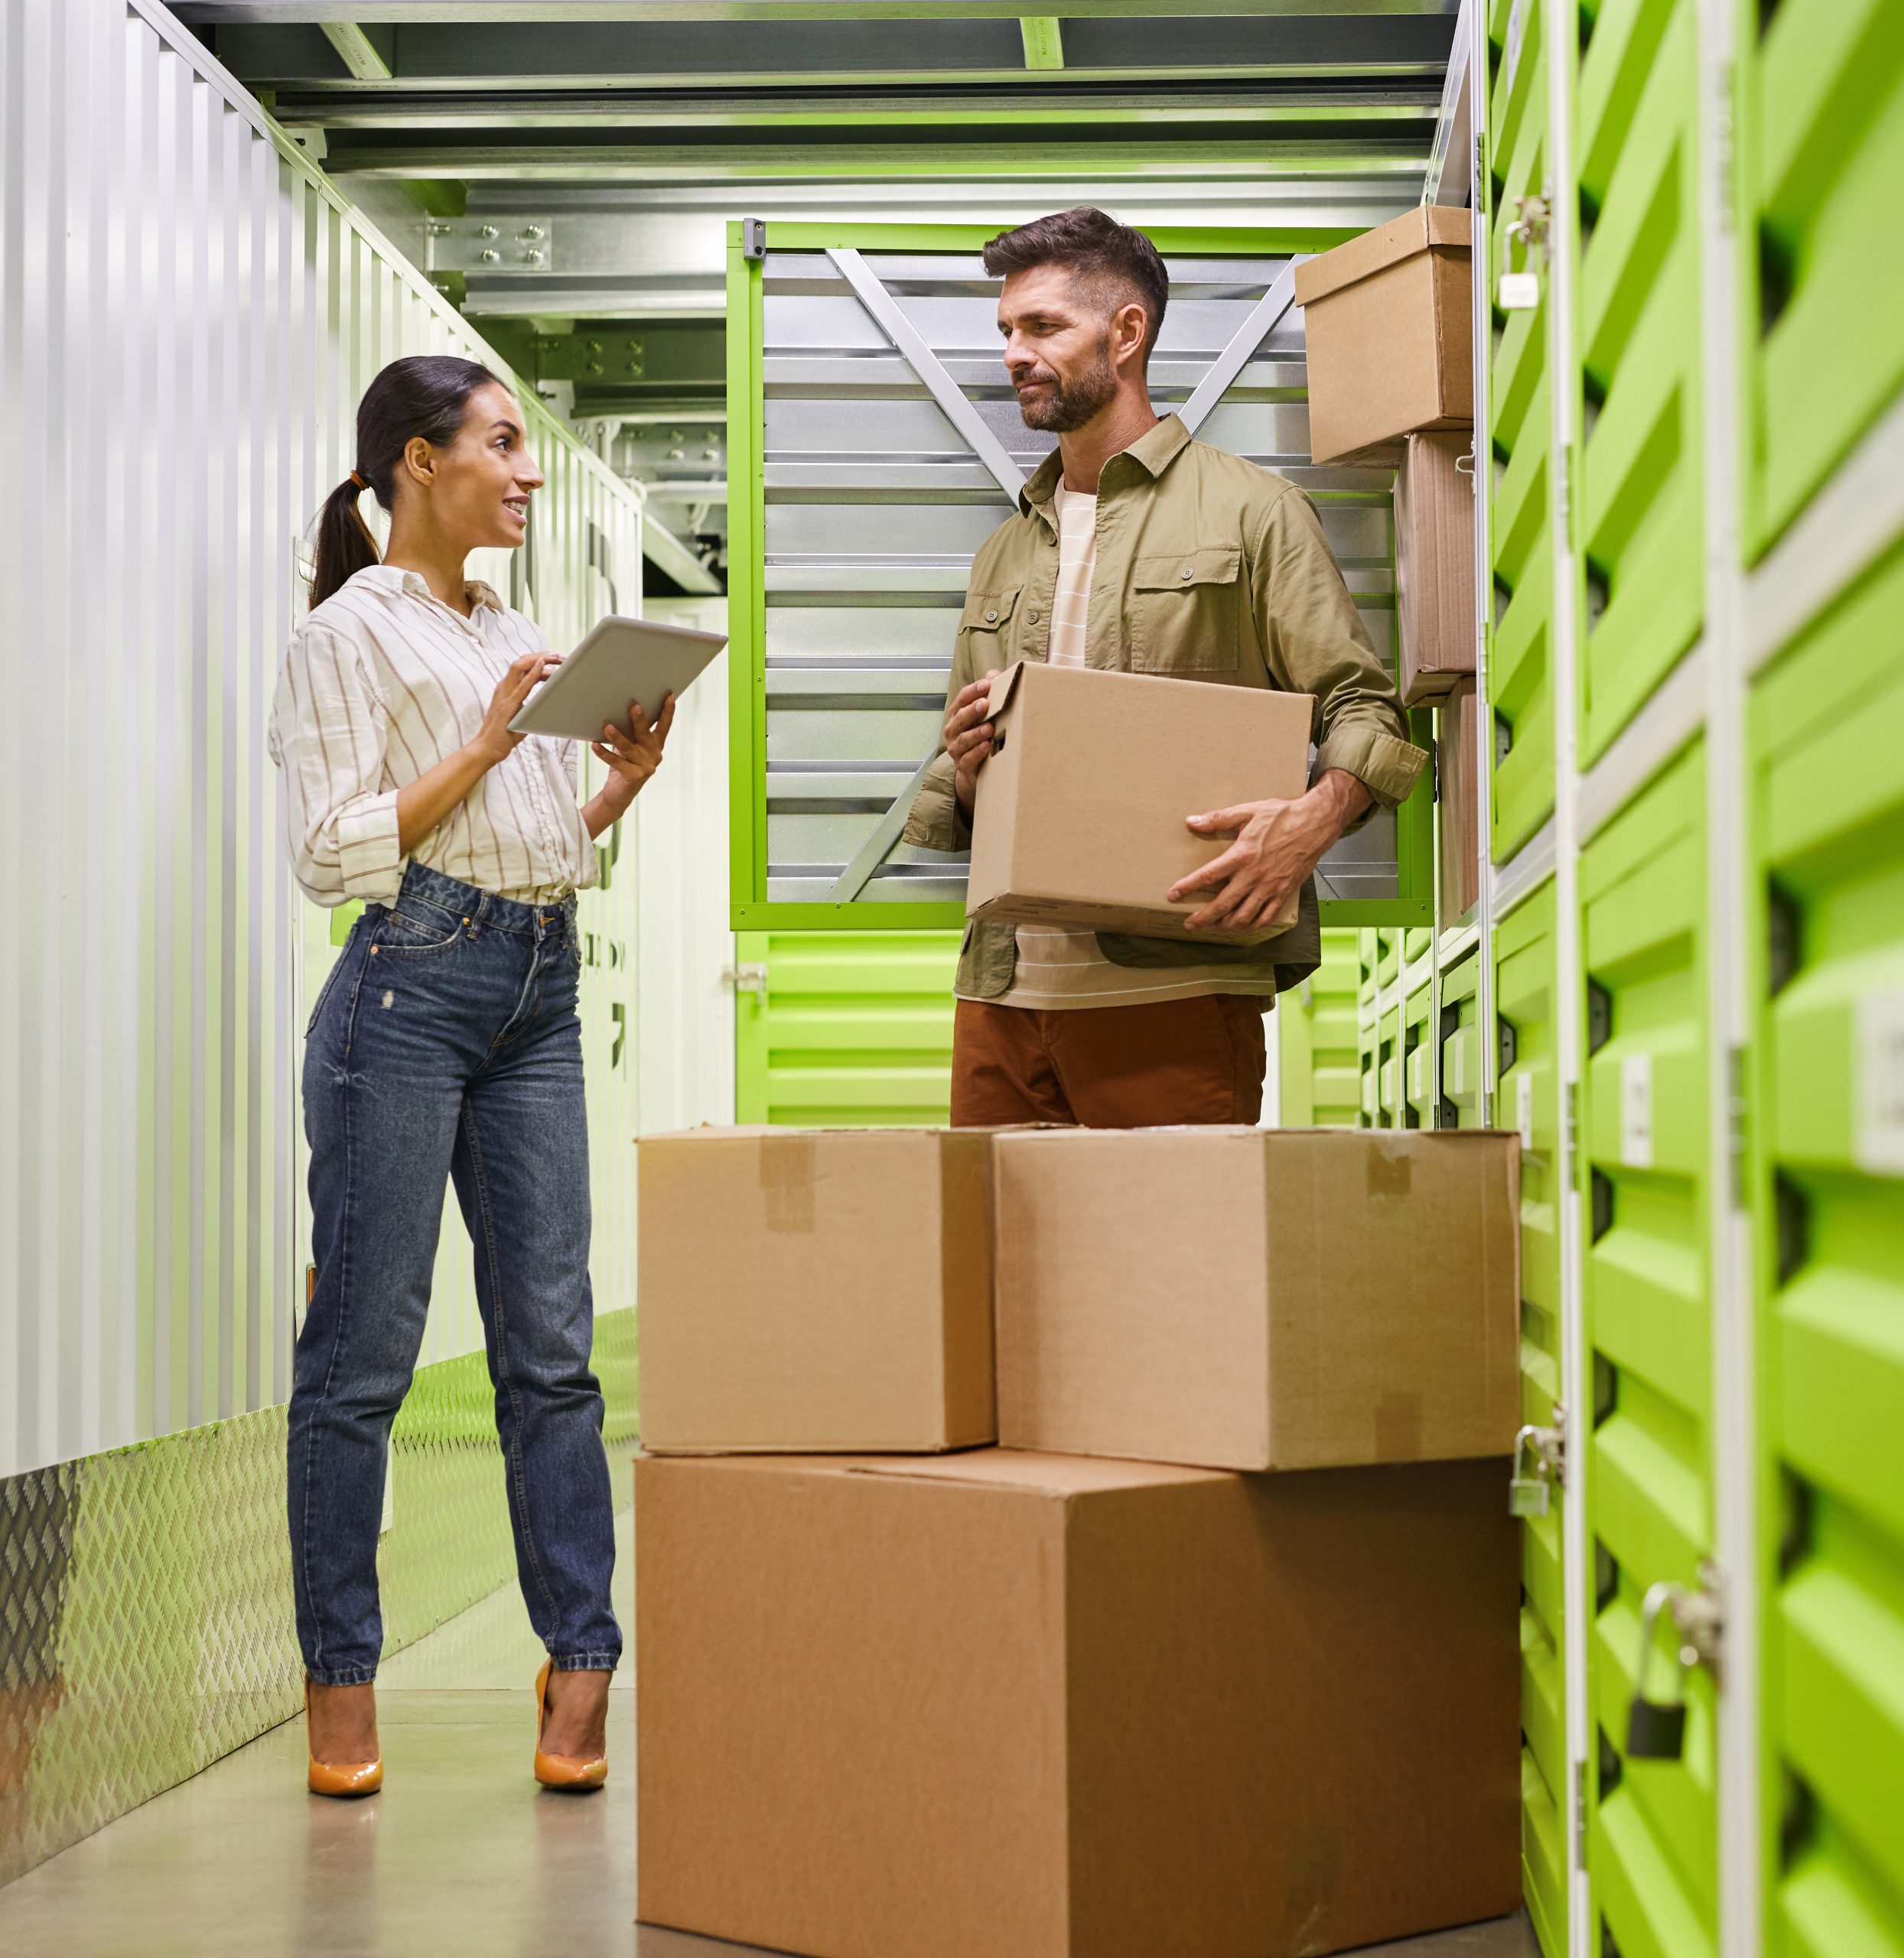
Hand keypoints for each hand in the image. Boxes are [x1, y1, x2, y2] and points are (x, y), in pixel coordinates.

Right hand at [471, 650, 560, 766]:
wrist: (487, 748)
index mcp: (507, 689)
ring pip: (520, 667)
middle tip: (561, 656)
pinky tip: (542, 665)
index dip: (540, 659)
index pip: (523, 667)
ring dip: (540, 659)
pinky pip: (521, 685)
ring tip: (557, 657)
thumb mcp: (521, 716)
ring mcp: (504, 695)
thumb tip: (550, 705)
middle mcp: (504, 687)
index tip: (558, 660)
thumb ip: (531, 707)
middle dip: (543, 655)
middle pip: (522, 662)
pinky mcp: (507, 706)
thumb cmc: (504, 734)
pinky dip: (533, 673)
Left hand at [591, 694, 675, 813]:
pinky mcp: (634, 777)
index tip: (669, 695)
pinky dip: (604, 754)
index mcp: (656, 745)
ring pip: (629, 748)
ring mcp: (646, 767)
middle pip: (646, 734)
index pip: (664, 726)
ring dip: (617, 736)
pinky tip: (595, 745)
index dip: (668, 711)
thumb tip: (621, 709)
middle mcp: (654, 755)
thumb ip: (632, 733)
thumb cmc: (624, 764)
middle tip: (634, 706)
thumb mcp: (631, 746)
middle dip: (640, 720)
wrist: (619, 794)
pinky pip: (617, 762)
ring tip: (607, 727)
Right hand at [945, 671, 1001, 813]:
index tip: (986, 684)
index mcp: (957, 715)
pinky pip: (969, 759)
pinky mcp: (964, 766)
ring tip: (989, 727)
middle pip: (960, 718)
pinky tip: (986, 746)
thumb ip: (988, 693)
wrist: (973, 769)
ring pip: (964, 739)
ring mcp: (957, 749)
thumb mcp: (983, 714)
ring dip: (976, 732)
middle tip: (986, 703)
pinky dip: (977, 752)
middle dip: (972, 710)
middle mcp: (953, 731)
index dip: (973, 691)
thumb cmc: (979, 735)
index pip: (961, 699)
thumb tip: (995, 674)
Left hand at [1168, 770, 1371, 931]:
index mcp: (1243, 855)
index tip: (1173, 895)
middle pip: (1224, 905)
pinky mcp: (1283, 893)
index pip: (1209, 876)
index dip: (1188, 887)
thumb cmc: (1283, 815)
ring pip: (1243, 916)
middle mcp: (1255, 876)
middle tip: (1189, 924)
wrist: (1316, 823)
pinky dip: (1251, 926)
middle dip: (1203, 918)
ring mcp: (1270, 887)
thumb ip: (1218, 819)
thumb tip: (1191, 821)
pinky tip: (1241, 926)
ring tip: (1212, 926)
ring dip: (1224, 925)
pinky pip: (1265, 917)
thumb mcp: (1248, 811)